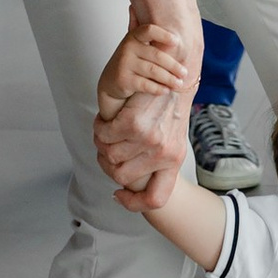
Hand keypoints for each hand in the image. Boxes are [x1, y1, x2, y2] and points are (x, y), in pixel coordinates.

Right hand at [94, 72, 189, 211]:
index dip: (133, 203)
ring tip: (106, 131)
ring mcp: (148, 140)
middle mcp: (163, 154)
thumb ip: (155, 157)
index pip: (156, 199)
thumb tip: (126, 178)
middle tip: (106, 147)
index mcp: (174, 161)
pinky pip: (104, 135)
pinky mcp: (133, 123)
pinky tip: (104, 121)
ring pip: (108, 154)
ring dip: (102, 143)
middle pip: (120, 175)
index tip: (119, 194)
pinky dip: (99, 128)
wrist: (178, 74)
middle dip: (107, 162)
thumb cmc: (171, 105)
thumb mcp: (172, 136)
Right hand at [100, 18, 195, 107]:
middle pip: (157, 55)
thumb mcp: (132, 42)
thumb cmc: (127, 61)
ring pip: (153, 71)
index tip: (177, 41)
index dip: (163, 35)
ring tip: (179, 83)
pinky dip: (158, 88)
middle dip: (173, 66)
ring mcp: (125, 64)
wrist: (110, 82)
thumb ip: (136, 26)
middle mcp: (128, 48)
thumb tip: (133, 6)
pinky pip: (145, 84)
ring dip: (169, 79)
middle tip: (184, 73)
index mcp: (134, 36)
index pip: (149, 30)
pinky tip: (165, 89)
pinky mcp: (124, 80)